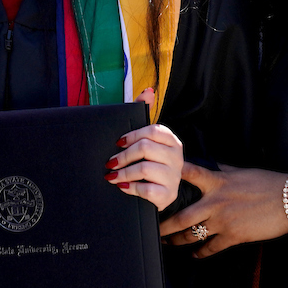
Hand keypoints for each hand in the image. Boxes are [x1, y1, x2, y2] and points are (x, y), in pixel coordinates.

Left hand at [105, 88, 183, 210]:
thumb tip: (148, 92)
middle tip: (110, 163)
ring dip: (123, 172)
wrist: (159, 193)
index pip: (153, 130)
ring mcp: (174, 177)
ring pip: (144, 168)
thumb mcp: (147, 140)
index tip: (118, 142)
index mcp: (171, 140)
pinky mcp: (168, 195)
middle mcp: (177, 157)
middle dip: (123, 156)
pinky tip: (123, 186)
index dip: (132, 135)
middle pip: (145, 148)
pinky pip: (146, 189)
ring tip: (111, 176)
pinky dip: (130, 187)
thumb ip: (146, 114)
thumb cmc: (150, 162)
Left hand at [159, 162, 287, 256]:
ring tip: (168, 242)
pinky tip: (194, 254)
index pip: (188, 174)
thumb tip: (206, 164)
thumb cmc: (266, 182)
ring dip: (177, 240)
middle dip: (164, 224)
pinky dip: (201, 252)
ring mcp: (223, 220)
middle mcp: (215, 201)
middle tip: (152, 227)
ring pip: (192, 234)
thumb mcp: (239, 171)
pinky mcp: (234, 236)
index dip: (169, 174)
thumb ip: (220, 170)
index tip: (152, 177)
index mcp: (217, 181)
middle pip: (181, 216)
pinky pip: (211, 247)